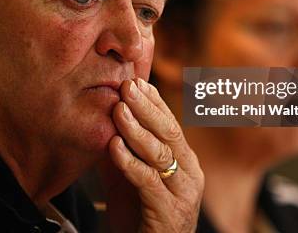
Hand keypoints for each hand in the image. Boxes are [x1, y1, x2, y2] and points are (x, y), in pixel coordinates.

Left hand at [103, 79, 203, 232]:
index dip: (153, 101)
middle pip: (170, 132)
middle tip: (128, 86)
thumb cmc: (139, 217)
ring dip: (137, 129)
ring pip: (162, 154)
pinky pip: (149, 182)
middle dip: (147, 107)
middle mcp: (190, 175)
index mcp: (185, 163)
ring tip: (118, 110)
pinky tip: (114, 146)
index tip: (136, 80)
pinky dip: (130, 162)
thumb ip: (124, 149)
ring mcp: (183, 195)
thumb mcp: (131, 175)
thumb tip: (107, 115)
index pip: (170, 124)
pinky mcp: (168, 214)